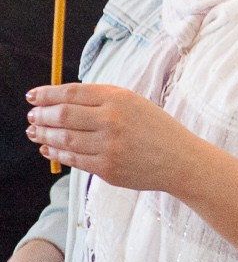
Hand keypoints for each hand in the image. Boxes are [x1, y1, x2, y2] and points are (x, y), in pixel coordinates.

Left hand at [28, 84, 203, 193]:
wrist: (181, 160)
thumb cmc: (157, 130)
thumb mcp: (135, 104)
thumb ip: (101, 100)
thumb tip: (59, 101)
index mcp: (120, 99)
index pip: (71, 93)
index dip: (46, 94)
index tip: (32, 97)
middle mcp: (113, 121)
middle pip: (62, 115)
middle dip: (40, 116)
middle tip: (31, 116)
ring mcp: (109, 146)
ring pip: (63, 139)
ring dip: (43, 135)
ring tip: (34, 132)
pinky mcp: (107, 168)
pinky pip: (73, 159)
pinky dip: (56, 153)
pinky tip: (49, 148)